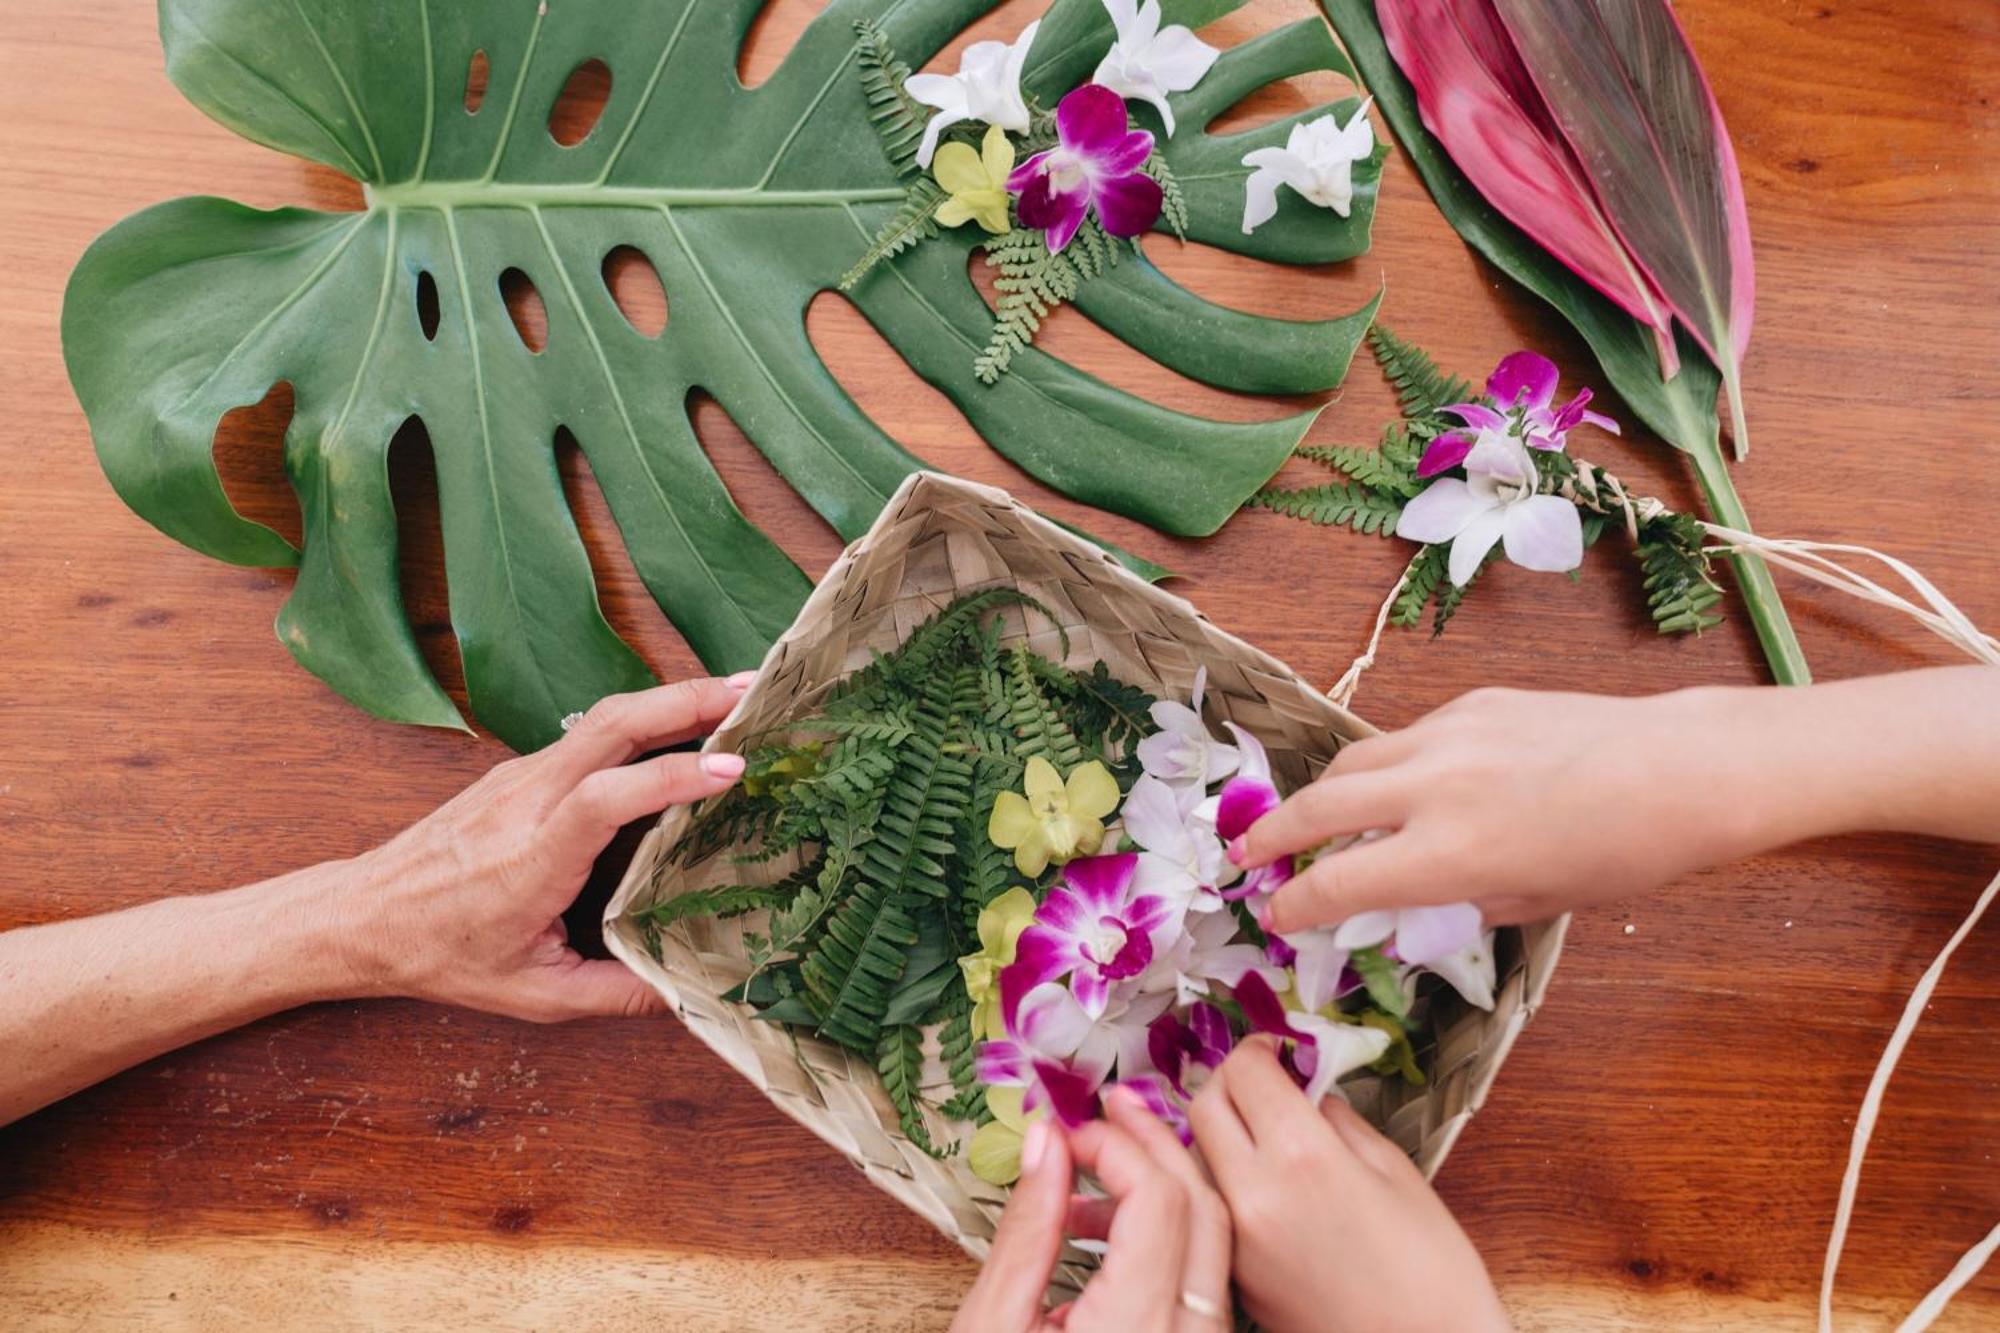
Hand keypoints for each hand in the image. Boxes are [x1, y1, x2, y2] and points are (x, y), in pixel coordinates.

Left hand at [336, 676, 751, 1020]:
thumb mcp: (533, 995)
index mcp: (532, 861)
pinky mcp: (520, 770)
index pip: (604, 798)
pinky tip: (683, 727)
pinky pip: (591, 732)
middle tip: (754, 692)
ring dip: (671, 699)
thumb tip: (689, 992)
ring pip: (604, 717)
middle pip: (611, 725)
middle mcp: (526, 803)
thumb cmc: (443, 956)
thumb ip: (615, 993)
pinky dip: (645, 718)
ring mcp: (520, 777)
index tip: (733, 769)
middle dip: (686, 700)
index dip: (670, 778)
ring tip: (736, 695)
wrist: (362, 915)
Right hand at [952, 1090, 1232, 1331]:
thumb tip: (1045, 1142)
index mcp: (1136, 1327)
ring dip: (1164, 1184)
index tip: (1065, 1134)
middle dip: (1152, 1142)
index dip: (1114, 1147)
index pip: (1157, 1199)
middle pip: (1201, 1206)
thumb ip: (1025, 1232)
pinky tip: (1111, 1227)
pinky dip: (1171, 1232)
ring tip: (1099, 1165)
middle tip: (1111, 1106)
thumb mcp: (992, 1326)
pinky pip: (1206, 1275)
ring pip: (1214, 1238)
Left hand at [1190, 1040, 1509, 1332]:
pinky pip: (1211, 1203)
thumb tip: (1304, 1092)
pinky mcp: (1233, 1272)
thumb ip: (1338, 1119)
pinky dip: (1222, 1177)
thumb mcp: (1396, 1170)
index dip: (1259, 1048)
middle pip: (1204, 1106)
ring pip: (1195, 1154)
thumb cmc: (1432, 1268)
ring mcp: (1236, 1239)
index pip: (1245, 1072)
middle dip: (1228, 1080)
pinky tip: (1256, 1178)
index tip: (1275, 1049)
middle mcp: (1254, 1194)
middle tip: (1260, 1080)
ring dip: (1215, 1129)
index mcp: (1304, 1157)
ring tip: (1252, 1126)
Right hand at [1237, 685, 1756, 933]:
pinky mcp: (1473, 704)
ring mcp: (1450, 736)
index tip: (1275, 917)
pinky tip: (1402, 784)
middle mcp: (1435, 787)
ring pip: (1354, 761)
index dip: (1295, 905)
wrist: (1683, 770)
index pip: (1338, 882)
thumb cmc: (1623, 852)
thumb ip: (1459, 904)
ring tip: (1309, 816)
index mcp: (1450, 853)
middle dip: (1272, 834)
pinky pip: (1406, 737)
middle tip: (1245, 856)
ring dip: (1322, 792)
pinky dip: (1387, 765)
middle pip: (1320, 806)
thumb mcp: (1534, 899)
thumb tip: (1407, 910)